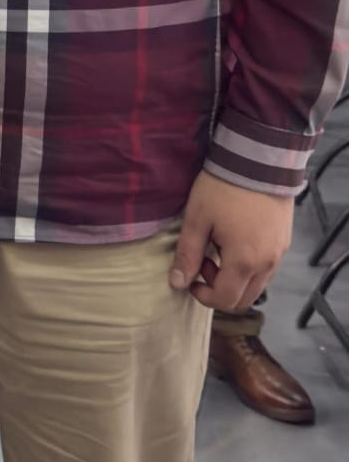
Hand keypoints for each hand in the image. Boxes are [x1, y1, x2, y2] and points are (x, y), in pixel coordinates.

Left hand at [170, 169, 293, 311]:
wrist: (256, 162)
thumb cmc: (222, 189)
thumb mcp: (197, 219)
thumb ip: (187, 254)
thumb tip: (177, 283)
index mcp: (244, 261)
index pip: (226, 299)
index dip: (203, 296)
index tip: (189, 277)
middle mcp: (267, 264)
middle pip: (244, 299)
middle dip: (219, 289)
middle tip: (202, 262)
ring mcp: (279, 254)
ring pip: (257, 285)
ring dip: (234, 279)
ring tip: (217, 248)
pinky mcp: (284, 242)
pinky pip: (266, 269)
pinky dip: (248, 268)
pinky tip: (233, 242)